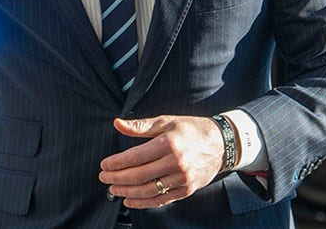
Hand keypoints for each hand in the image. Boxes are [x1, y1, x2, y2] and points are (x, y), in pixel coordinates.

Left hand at [98, 115, 227, 208]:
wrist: (222, 144)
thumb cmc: (190, 129)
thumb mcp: (166, 121)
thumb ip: (140, 126)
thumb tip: (117, 124)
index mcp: (169, 143)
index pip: (136, 157)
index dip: (117, 163)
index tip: (104, 165)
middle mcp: (177, 163)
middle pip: (139, 176)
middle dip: (117, 179)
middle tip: (103, 178)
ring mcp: (183, 179)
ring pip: (148, 191)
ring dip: (127, 192)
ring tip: (113, 189)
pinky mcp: (187, 190)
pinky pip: (161, 200)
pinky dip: (143, 203)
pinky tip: (130, 201)